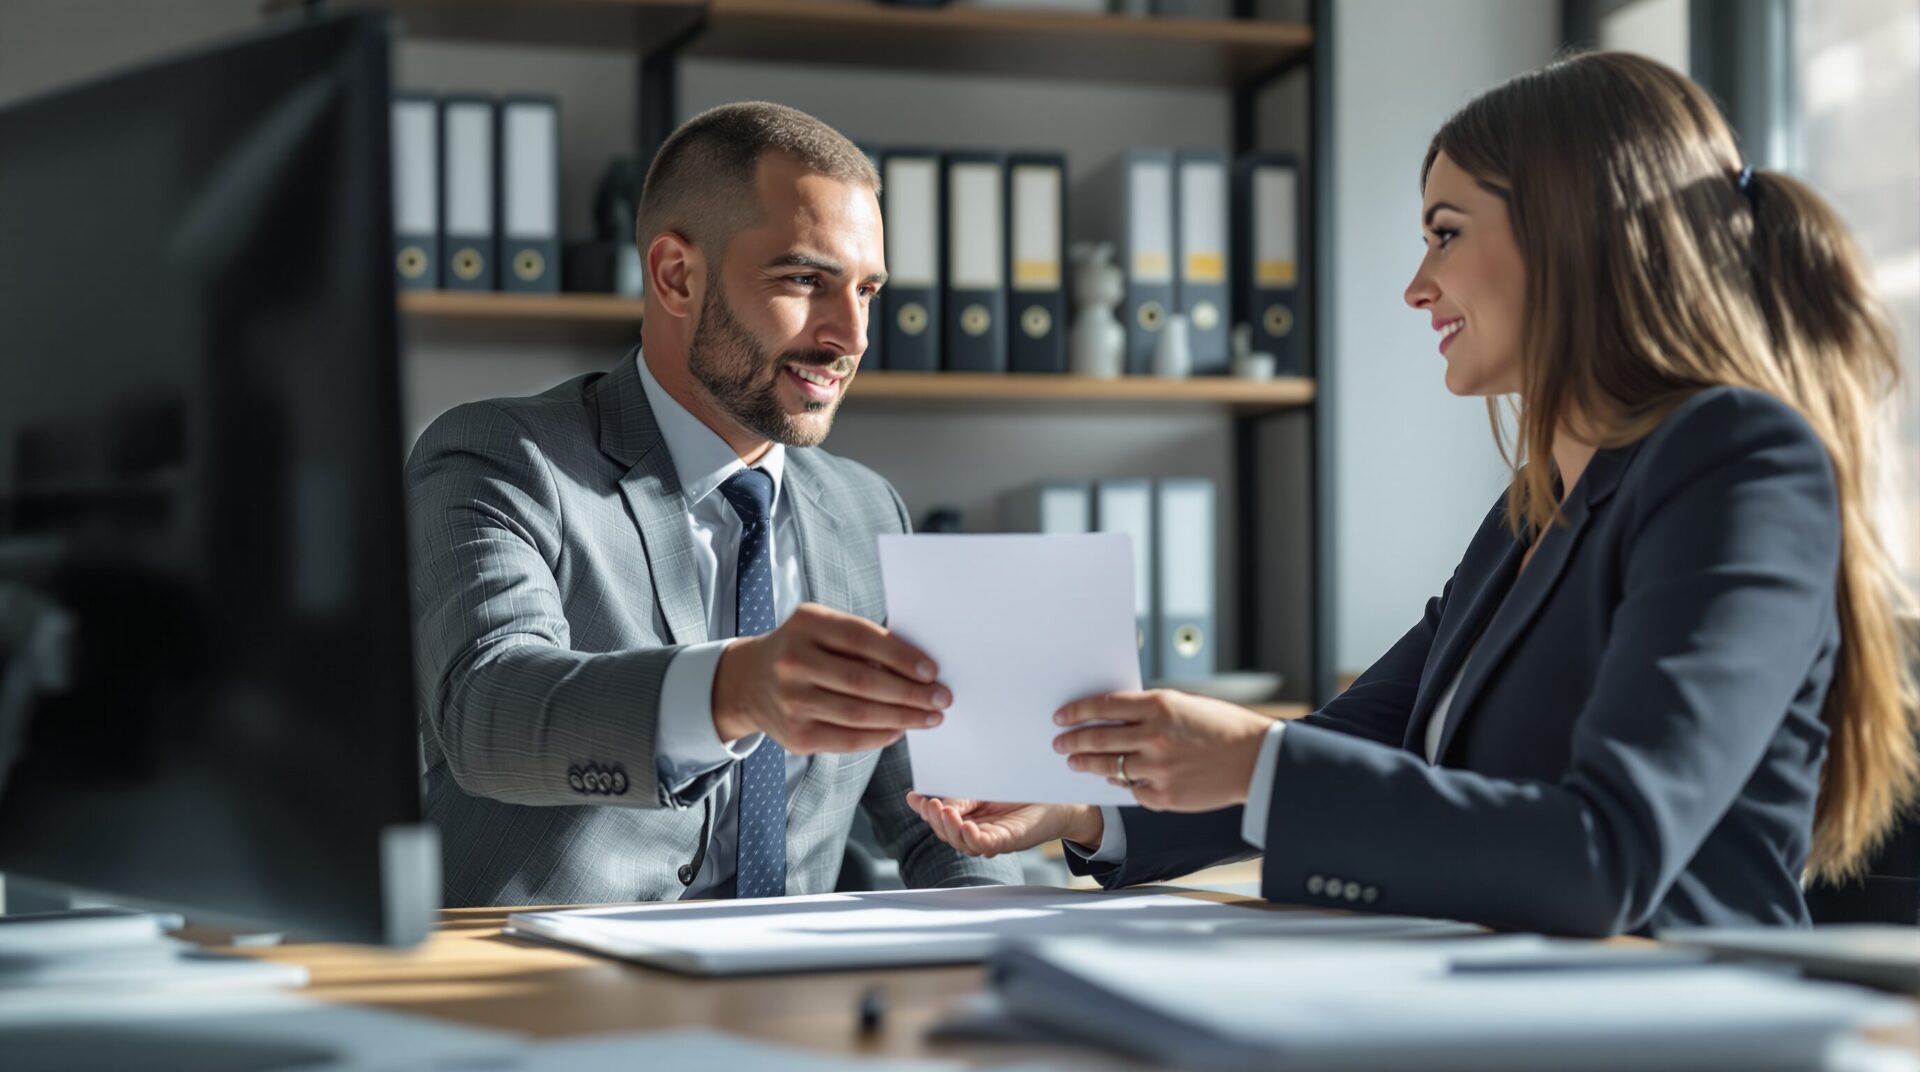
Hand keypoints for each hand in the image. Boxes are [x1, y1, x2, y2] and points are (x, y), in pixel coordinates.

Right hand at [712, 603, 948, 753]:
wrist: (746, 682)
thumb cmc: (801, 649)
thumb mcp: (820, 628)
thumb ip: (860, 642)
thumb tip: (918, 667)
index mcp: (806, 624)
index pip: (862, 640)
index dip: (901, 657)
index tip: (932, 670)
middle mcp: (794, 662)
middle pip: (864, 682)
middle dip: (910, 693)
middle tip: (941, 699)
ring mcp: (791, 702)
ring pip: (859, 715)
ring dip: (902, 718)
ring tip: (929, 717)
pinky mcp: (795, 736)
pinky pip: (848, 740)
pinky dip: (880, 736)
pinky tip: (899, 729)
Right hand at [904, 793, 1103, 856]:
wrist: (1061, 796)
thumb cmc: (1024, 792)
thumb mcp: (985, 788)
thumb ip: (962, 796)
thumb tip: (932, 800)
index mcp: (970, 819)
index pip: (941, 819)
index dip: (925, 810)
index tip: (913, 796)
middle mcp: (979, 833)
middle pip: (948, 833)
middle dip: (935, 819)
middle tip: (929, 804)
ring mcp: (994, 839)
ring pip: (963, 842)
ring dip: (950, 828)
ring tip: (944, 811)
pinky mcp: (1011, 840)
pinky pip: (987, 845)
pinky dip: (974, 838)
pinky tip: (966, 827)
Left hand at [1052, 690, 1271, 811]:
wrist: (1257, 759)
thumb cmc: (1222, 726)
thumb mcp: (1185, 705)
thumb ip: (1150, 711)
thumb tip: (1114, 719)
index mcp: (1160, 706)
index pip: (1104, 706)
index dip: (1077, 711)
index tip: (1061, 716)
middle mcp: (1155, 737)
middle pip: (1099, 739)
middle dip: (1073, 741)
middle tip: (1059, 743)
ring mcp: (1158, 769)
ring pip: (1109, 767)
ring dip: (1088, 764)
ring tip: (1075, 762)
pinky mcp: (1164, 797)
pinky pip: (1132, 789)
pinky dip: (1122, 782)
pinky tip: (1114, 777)